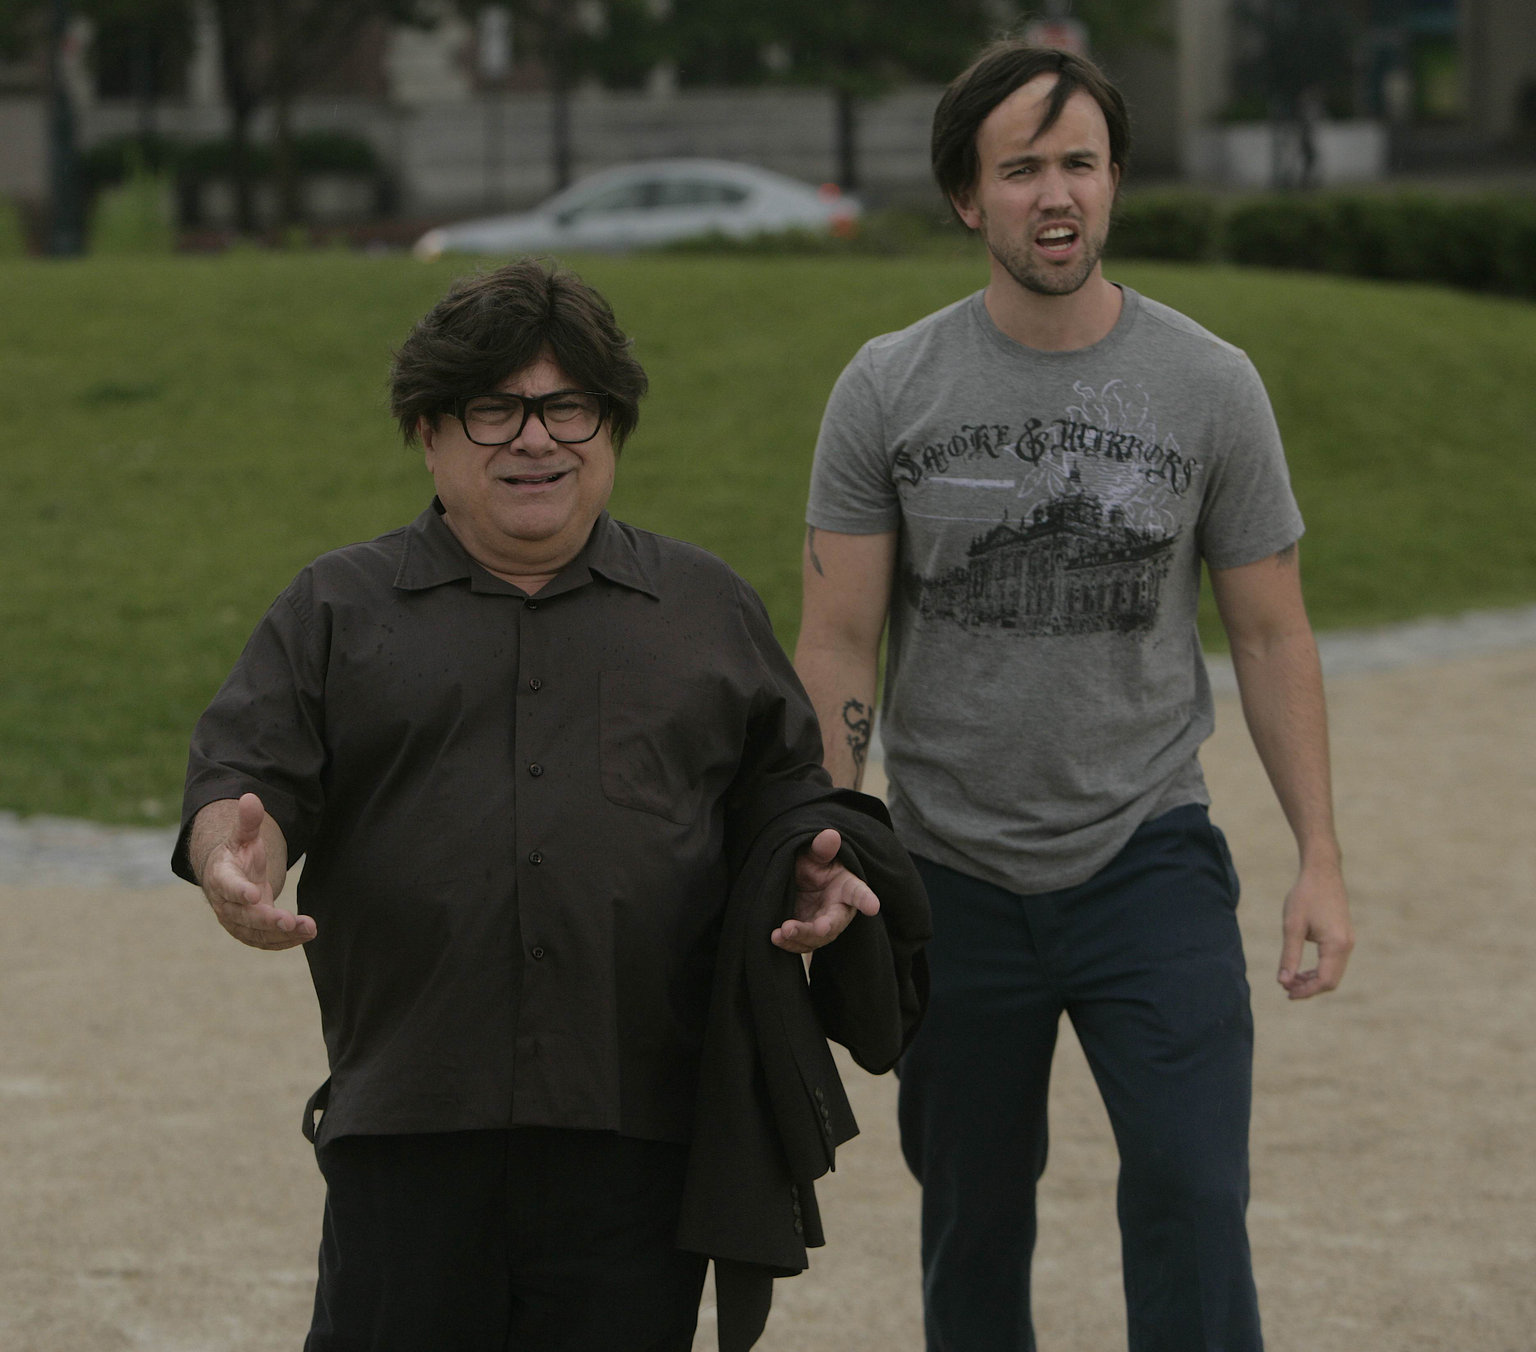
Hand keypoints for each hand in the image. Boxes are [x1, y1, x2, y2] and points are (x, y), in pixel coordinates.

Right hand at [199, 793, 315, 949]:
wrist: (230, 876)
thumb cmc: (238, 854)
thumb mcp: (244, 835)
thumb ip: (248, 821)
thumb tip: (250, 797)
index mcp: (221, 877)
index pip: (227, 886)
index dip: (239, 891)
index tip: (254, 894)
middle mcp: (225, 903)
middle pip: (243, 916)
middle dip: (267, 920)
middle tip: (289, 921)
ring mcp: (237, 921)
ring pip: (256, 933)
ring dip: (282, 934)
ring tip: (309, 928)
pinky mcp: (250, 932)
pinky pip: (265, 941)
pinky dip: (285, 941)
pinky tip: (305, 935)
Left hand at [771, 828, 880, 953]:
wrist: (796, 881)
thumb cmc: (813, 864)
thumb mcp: (815, 853)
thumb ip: (821, 848)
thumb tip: (830, 835)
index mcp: (847, 887)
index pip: (858, 893)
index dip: (866, 900)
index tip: (873, 906)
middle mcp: (838, 910)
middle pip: (835, 922)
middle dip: (826, 927)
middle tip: (819, 928)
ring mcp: (821, 925)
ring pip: (816, 938)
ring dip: (801, 937)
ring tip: (783, 932)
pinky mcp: (805, 936)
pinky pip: (800, 943)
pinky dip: (788, 943)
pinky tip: (775, 937)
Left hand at [1278, 859, 1352, 998]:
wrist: (1322, 871)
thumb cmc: (1305, 896)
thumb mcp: (1292, 926)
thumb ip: (1289, 955)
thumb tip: (1283, 981)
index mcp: (1337, 945)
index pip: (1324, 980)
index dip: (1306, 991)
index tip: (1286, 992)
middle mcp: (1347, 945)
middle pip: (1331, 980)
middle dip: (1309, 988)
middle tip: (1286, 988)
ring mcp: (1348, 940)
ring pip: (1334, 972)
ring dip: (1314, 979)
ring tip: (1291, 979)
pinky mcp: (1344, 935)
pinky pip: (1335, 961)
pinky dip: (1319, 968)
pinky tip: (1301, 968)